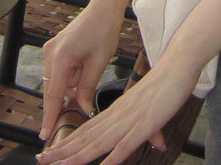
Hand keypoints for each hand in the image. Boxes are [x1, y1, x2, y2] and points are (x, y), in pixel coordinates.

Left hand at [36, 60, 196, 164]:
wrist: (178, 65)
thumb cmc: (167, 84)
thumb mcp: (153, 110)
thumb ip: (151, 128)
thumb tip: (156, 142)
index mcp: (117, 109)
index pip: (87, 128)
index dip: (69, 140)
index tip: (51, 149)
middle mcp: (118, 115)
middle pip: (86, 136)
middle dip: (63, 150)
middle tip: (41, 159)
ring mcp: (129, 121)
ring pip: (97, 143)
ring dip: (76, 156)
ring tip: (57, 164)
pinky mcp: (144, 125)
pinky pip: (123, 146)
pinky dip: (109, 159)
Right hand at [39, 5, 122, 139]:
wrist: (103, 8)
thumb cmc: (104, 30)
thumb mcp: (99, 62)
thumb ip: (87, 88)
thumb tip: (82, 108)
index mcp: (61, 57)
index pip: (54, 95)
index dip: (50, 117)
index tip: (45, 135)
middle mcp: (50, 53)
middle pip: (52, 90)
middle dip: (63, 100)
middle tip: (71, 105)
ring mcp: (49, 50)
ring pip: (56, 81)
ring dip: (70, 84)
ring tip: (88, 64)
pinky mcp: (53, 49)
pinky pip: (58, 72)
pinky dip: (69, 75)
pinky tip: (83, 62)